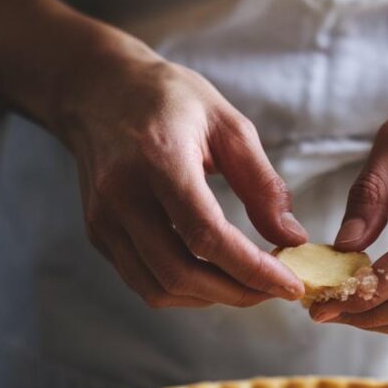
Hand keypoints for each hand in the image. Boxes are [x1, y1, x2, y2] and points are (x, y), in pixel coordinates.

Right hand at [57, 48, 306, 307]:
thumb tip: (291, 238)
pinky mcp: (98, 233)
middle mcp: (122, 195)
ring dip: (210, 298)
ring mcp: (103, 219)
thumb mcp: (227, 124)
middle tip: (274, 289)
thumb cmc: (168, 99)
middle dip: (236, 293)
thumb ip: (261, 183)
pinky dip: (183, 290)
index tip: (290, 284)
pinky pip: (142, 281)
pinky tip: (213, 275)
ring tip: (247, 285)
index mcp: (158, 160)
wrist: (96, 89)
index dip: (251, 269)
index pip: (206, 236)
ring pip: (158, 289)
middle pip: (180, 272)